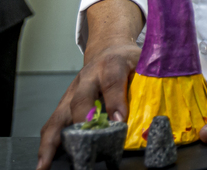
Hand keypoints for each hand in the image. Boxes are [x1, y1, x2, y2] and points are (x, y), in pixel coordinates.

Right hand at [36, 42, 139, 169]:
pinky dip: (48, 142)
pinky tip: (45, 161)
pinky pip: (53, 123)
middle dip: (83, 123)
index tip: (119, 122)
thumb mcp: (145, 62)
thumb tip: (161, 107)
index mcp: (112, 64)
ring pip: (60, 114)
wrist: (109, 48)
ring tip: (47, 163)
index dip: (115, 101)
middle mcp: (88, 78)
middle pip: (81, 99)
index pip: (112, 82)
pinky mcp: (65, 103)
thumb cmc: (129, 59)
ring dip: (53, 139)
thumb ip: (151, 80)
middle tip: (87, 146)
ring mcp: (73, 91)